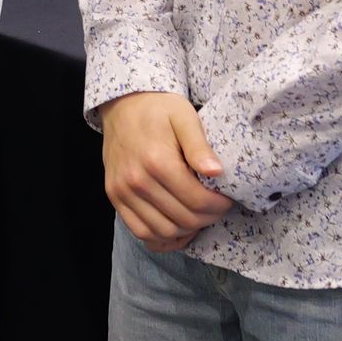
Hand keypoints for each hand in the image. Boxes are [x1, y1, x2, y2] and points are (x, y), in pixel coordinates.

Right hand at [101, 90, 232, 252]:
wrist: (123, 104)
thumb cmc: (158, 109)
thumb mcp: (184, 117)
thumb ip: (199, 146)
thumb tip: (217, 172)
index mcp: (157, 161)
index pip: (197, 201)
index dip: (218, 206)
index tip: (227, 199)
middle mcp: (136, 180)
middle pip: (183, 219)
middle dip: (207, 218)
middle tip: (216, 207)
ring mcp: (122, 191)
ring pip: (163, 231)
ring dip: (187, 230)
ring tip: (199, 215)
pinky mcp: (114, 197)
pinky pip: (140, 231)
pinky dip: (161, 237)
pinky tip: (177, 226)